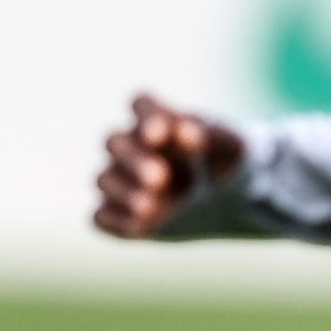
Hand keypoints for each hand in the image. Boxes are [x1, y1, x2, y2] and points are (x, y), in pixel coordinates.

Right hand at [92, 93, 245, 238]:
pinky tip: (142, 226)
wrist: (225, 200)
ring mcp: (120, 179)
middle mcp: (131, 146)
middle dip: (134, 159)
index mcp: (159, 120)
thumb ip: (209, 136)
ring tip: (152, 208)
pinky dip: (116, 221)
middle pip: (114, 141)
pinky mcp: (115, 213)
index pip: (142, 104)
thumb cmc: (223, 164)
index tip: (160, 134)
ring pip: (104, 179)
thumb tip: (184, 133)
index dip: (147, 117)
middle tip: (160, 177)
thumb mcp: (229, 148)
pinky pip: (101, 217)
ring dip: (125, 192)